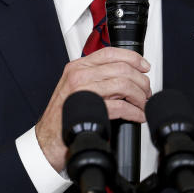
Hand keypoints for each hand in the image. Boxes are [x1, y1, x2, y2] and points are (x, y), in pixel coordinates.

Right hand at [34, 47, 151, 171]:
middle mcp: (80, 75)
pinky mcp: (90, 110)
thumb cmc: (62, 116)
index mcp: (77, 67)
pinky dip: (135, 112)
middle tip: (146, 92)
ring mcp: (83, 91)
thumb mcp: (75, 87)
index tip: (144, 66)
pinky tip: (138, 116)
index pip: (110, 52)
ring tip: (142, 105)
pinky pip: (121, 106)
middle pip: (121, 68)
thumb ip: (95, 77)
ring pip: (124, 85)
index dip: (132, 58)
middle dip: (141, 81)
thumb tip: (123, 75)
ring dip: (140, 97)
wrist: (47, 139)